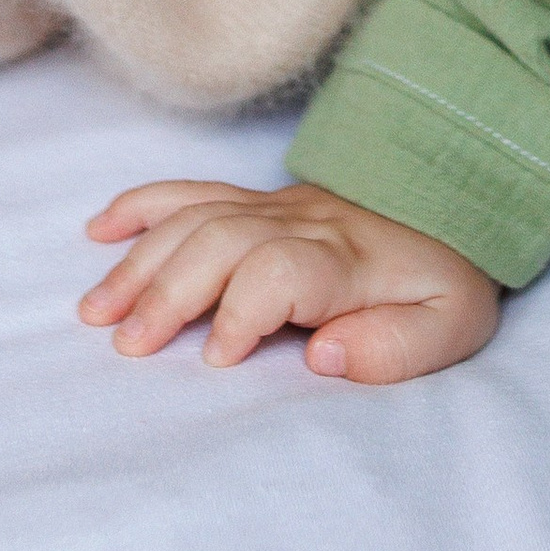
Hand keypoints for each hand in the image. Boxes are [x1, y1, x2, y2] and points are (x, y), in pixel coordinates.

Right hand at [81, 175, 498, 379]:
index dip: (240, 312)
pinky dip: (140, 205)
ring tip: (97, 311)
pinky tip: (99, 231)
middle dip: (167, 291)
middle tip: (127, 345)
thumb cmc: (443, 282)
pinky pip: (191, 190)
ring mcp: (272, 206)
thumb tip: (323, 356)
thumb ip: (396, 347)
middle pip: (219, 240)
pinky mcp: (255, 201)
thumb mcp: (451, 327)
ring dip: (140, 260)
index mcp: (345, 260)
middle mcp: (300, 223)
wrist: (452, 206)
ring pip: (194, 216)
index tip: (217, 360)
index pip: (277, 269)